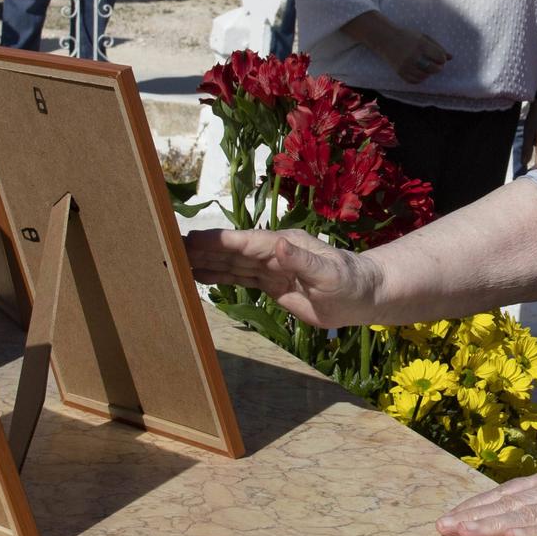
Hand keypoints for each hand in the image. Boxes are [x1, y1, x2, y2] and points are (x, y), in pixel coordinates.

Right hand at [183, 227, 378, 327]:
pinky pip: (241, 278)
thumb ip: (301, 261)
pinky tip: (200, 276)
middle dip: (204, 249)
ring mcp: (272, 268)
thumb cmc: (351, 283)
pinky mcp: (273, 285)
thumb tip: (276, 244)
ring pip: (233, 264)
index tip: (192, 238)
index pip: (246, 242)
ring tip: (177, 261)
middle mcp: (274, 253)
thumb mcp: (329, 274)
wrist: (364, 297)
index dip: (220, 241)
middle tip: (172, 247)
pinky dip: (220, 276)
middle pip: (233, 250)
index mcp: (285, 245)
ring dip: (206, 262)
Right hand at [374, 26, 450, 83]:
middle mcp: (413, 55)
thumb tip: (451, 57)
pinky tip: (419, 71)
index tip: (438, 57)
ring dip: (428, 73)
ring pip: (425, 76)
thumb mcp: (423, 37)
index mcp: (421, 45)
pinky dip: (420, 78)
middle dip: (438, 68)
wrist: (385, 39)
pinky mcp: (399, 72)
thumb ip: (438, 47)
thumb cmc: (407, 36)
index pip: (440, 57)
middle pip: (434, 69)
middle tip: (435, 64)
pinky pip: (415, 81)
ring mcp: (405, 65)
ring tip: (425, 66)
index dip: (441, 59)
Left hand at [436, 463, 536, 535]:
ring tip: (464, 532)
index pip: (505, 493)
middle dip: (472, 515)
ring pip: (526, 515)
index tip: (448, 517)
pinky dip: (534, 534)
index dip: (475, 504)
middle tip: (442, 528)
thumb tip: (504, 520)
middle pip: (508, 502)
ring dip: (492, 524)